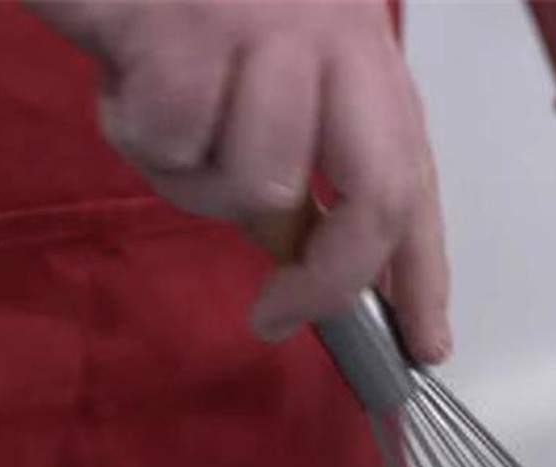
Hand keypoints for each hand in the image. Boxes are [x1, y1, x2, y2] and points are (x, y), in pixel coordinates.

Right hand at [26, 0, 449, 360]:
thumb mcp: (267, 81)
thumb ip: (299, 168)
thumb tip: (301, 260)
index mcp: (364, 63)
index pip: (415, 186)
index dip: (425, 278)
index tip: (427, 346)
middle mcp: (337, 44)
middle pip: (376, 203)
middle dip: (325, 282)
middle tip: (275, 316)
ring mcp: (267, 31)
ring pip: (259, 184)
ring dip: (197, 180)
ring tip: (164, 114)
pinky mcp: (188, 25)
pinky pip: (174, 143)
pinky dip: (136, 129)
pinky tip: (128, 72)